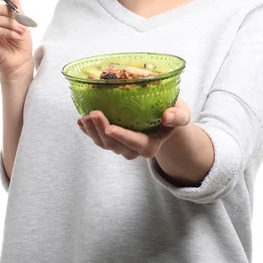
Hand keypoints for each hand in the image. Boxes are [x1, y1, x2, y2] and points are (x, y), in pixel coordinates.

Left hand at [77, 97, 191, 159]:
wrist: (164, 116)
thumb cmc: (172, 112)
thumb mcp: (182, 113)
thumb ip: (178, 116)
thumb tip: (167, 116)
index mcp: (151, 144)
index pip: (136, 143)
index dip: (123, 136)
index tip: (110, 128)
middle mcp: (134, 149)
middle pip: (115, 145)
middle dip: (102, 130)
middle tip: (94, 113)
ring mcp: (121, 145)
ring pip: (104, 143)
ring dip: (92, 131)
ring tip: (85, 116)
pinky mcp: (112, 139)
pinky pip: (97, 139)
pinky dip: (87, 131)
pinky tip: (81, 121)